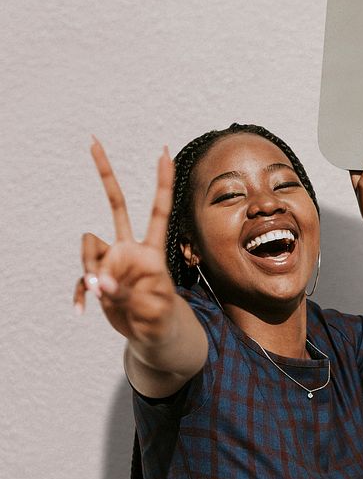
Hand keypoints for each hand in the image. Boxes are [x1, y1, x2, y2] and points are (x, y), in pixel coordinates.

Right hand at [73, 137, 177, 344]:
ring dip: (91, 268)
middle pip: (116, 205)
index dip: (162, 183)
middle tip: (93, 140)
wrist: (154, 337)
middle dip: (106, 174)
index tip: (164, 152)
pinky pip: (83, 278)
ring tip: (102, 294)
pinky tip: (81, 311)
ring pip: (89, 247)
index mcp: (152, 252)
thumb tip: (98, 284)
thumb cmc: (161, 321)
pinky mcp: (99, 277)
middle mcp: (130, 249)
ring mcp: (113, 261)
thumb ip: (126, 294)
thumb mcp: (152, 310)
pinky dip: (81, 293)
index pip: (158, 211)